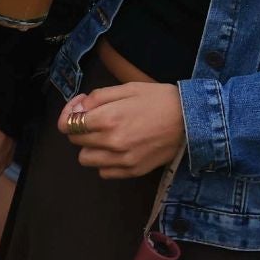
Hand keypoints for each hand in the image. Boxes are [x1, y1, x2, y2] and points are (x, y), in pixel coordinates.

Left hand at [59, 82, 185, 179]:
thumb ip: (98, 97)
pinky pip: (104, 172)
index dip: (68, 114)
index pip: (68, 125)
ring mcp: (122, 160)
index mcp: (108, 118)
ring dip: (90, 147)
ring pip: (86, 159)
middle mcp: (112, 142)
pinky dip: (105, 162)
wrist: (190, 121)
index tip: (78, 110)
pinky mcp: (132, 171)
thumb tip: (79, 108)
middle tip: (95, 118)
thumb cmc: (159, 99)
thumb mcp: (127, 87)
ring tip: (105, 135)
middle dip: (81, 128)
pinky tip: (117, 149)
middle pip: (76, 141)